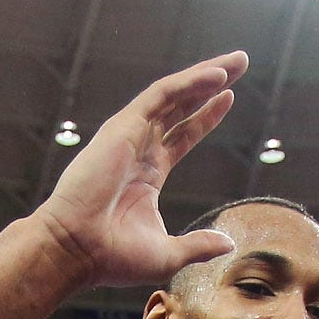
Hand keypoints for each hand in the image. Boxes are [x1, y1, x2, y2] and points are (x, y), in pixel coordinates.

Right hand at [31, 54, 249, 287]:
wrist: (78, 250)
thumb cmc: (113, 257)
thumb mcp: (168, 253)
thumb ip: (199, 245)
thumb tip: (229, 244)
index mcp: (148, 174)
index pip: (182, 135)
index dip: (206, 116)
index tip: (228, 99)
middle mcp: (139, 149)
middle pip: (181, 106)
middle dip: (210, 84)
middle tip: (240, 63)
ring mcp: (130, 135)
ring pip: (173, 94)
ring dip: (205, 74)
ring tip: (236, 62)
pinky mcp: (124, 126)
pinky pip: (162, 95)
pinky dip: (189, 83)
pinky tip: (217, 76)